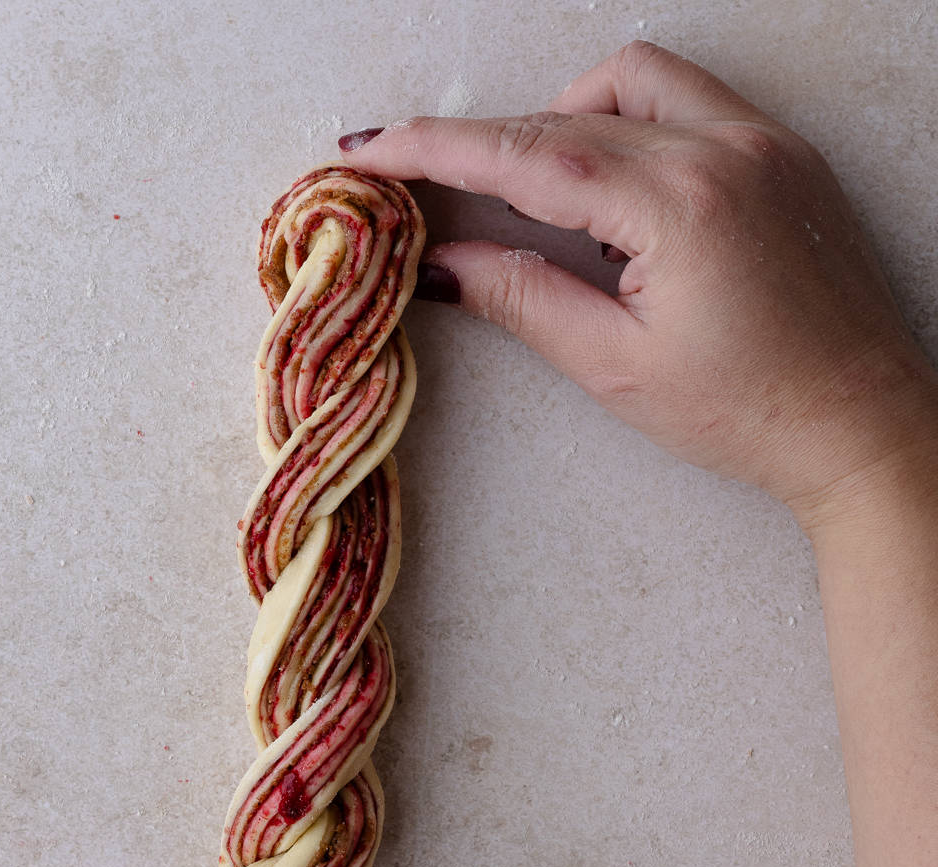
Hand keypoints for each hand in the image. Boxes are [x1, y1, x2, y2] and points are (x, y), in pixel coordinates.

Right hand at [340, 41, 937, 526]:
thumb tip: (443, 264)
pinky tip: (610, 181)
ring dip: (560, 118)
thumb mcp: (616, 365)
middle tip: (419, 178)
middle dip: (481, 142)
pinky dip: (625, 120)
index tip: (370, 149)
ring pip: (629, 79)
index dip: (434, 149)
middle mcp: (725, 148)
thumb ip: (523, 299)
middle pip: (565, 115)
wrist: (859, 423)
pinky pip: (685, 96)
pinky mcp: (780, 152)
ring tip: (533, 192)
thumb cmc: (748, 411)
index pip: (527, 155)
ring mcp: (761, 140)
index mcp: (679, 205)